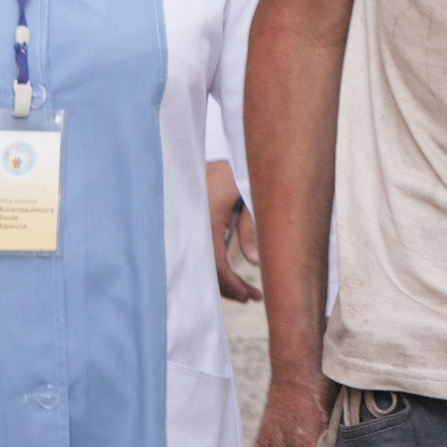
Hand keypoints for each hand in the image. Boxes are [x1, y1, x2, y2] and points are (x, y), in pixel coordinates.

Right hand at [206, 161, 261, 301]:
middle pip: (208, 268)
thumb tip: (256, 263)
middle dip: (229, 287)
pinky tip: (230, 273)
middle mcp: (195, 225)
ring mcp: (191, 223)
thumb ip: (251, 230)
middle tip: (252, 298)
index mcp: (208, 221)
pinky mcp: (193, 221)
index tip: (249, 296)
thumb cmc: (237, 170)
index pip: (217, 265)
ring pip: (204, 261)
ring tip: (246, 291)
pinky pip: (202, 249)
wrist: (219, 148)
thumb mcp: (249, 198)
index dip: (232, 285)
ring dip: (223, 278)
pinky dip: (215, 264)